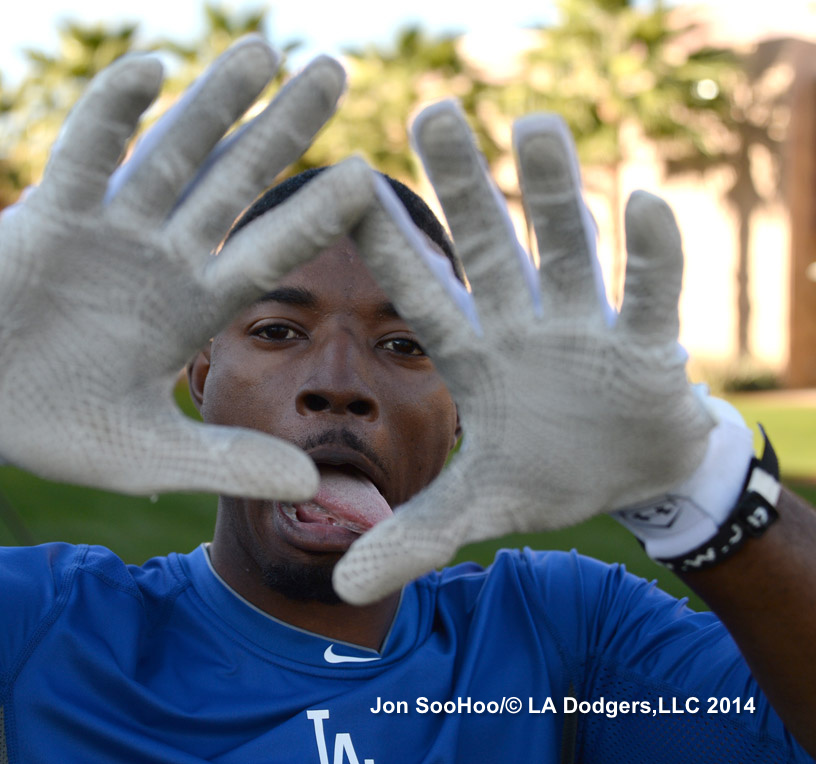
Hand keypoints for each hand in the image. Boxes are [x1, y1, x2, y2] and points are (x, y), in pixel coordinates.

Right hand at [0, 39, 373, 498]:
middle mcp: (165, 258)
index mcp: (195, 308)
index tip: (367, 180)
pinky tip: (148, 69)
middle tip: (335, 70)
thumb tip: (310, 487)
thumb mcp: (149, 456)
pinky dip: (110, 115)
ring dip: (212, 103)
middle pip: (233, 183)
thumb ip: (226, 463)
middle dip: (280, 128)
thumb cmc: (62, 426)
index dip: (314, 217)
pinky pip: (84, 156)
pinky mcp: (52, 218)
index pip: (269, 254)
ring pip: (171, 154)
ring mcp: (112, 232)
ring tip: (261, 51)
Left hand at [333, 103, 714, 603]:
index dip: (387, 248)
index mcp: (474, 358)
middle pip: (489, 248)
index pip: (421, 295)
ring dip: (555, 195)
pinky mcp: (650, 348)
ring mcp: (588, 330)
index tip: (346, 187)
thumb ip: (413, 536)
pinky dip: (650, 257)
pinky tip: (641, 205)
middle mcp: (524, 327)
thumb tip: (340, 591)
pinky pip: (650, 295)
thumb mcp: (477, 507)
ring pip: (567, 250)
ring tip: (537, 126)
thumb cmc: (550, 472)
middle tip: (432, 113)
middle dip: (464, 186)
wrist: (634, 477)